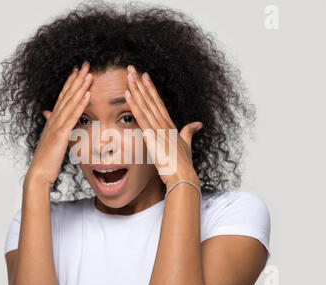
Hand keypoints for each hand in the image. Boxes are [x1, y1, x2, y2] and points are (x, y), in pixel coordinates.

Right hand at [25, 61, 92, 184]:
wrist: (39, 173)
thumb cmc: (47, 160)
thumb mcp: (51, 140)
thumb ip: (52, 127)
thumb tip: (49, 116)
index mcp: (53, 120)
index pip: (63, 97)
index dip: (70, 83)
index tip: (78, 71)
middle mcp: (54, 119)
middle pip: (67, 95)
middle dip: (77, 79)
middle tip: (86, 64)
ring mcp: (57, 125)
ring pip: (70, 102)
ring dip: (80, 87)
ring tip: (89, 74)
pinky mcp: (61, 133)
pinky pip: (72, 116)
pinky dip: (79, 104)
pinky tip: (86, 94)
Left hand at [124, 65, 202, 188]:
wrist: (183, 176)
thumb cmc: (183, 164)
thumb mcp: (187, 145)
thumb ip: (190, 132)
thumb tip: (198, 124)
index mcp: (170, 125)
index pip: (158, 102)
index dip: (150, 89)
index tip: (145, 76)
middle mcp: (164, 123)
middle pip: (150, 98)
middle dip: (141, 83)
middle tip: (131, 68)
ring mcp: (158, 128)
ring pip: (144, 104)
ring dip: (135, 89)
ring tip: (128, 74)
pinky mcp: (152, 136)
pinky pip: (141, 117)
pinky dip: (133, 105)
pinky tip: (127, 94)